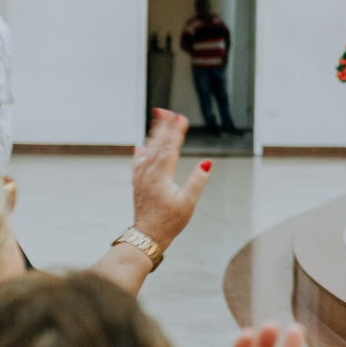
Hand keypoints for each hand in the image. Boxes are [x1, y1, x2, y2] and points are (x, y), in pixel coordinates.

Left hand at [132, 109, 210, 250]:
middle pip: (157, 144)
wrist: (147, 236)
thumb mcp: (188, 202)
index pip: (170, 148)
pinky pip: (139, 162)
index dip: (176, 131)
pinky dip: (141, 152)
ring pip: (147, 151)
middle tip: (166, 110)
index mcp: (160, 176)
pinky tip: (141, 147)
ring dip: (153, 135)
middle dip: (163, 127)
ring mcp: (141, 178)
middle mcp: (148, 173)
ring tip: (157, 121)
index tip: (181, 118)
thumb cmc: (169, 221)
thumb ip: (197, 181)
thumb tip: (207, 162)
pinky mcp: (138, 184)